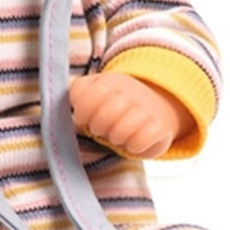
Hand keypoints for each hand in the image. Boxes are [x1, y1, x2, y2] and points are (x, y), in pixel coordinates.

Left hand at [69, 72, 192, 158]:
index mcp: (108, 82)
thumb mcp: (94, 91)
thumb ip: (78, 94)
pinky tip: (133, 142)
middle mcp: (129, 92)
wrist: (154, 107)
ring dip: (115, 138)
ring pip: (121, 132)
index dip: (82, 112)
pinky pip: (140, 142)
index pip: (85, 95)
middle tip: (102, 128)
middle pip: (103, 117)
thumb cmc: (113, 105)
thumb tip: (70, 109)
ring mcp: (146, 109)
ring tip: (117, 135)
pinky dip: (133, 147)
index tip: (86, 117)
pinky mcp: (160, 128)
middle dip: (98, 128)